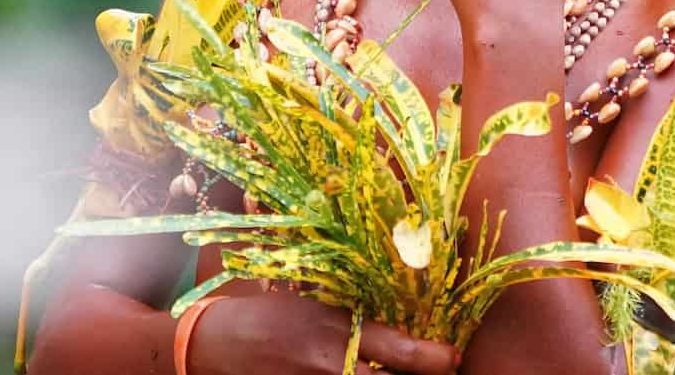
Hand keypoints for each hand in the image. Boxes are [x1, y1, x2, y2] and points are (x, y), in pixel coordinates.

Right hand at [188, 293, 459, 374]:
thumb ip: (364, 321)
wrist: (219, 344)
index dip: (437, 360)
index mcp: (341, 334)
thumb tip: (410, 324)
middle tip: (443, 371)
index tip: (455, 357)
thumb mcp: (324, 306)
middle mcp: (332, 368)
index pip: (402, 354)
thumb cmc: (278, 316)